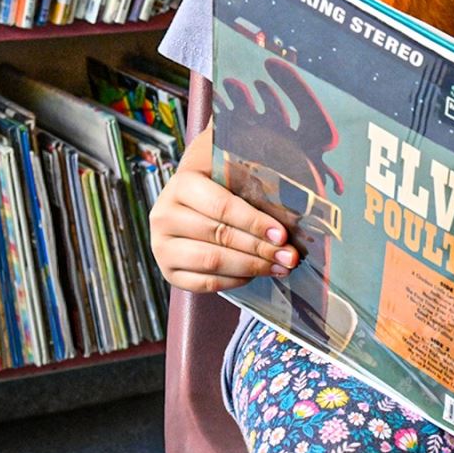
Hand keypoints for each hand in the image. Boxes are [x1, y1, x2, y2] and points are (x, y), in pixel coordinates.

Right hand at [149, 122, 298, 292]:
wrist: (193, 201)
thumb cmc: (223, 183)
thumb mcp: (236, 169)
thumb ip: (256, 178)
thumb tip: (291, 202)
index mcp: (182, 185)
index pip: (222, 206)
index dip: (254, 222)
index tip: (283, 234)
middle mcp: (164, 216)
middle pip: (219, 236)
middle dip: (260, 248)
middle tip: (290, 256)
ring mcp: (162, 246)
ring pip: (212, 262)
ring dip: (252, 267)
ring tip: (280, 267)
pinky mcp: (169, 271)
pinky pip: (205, 283)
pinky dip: (234, 280)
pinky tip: (256, 274)